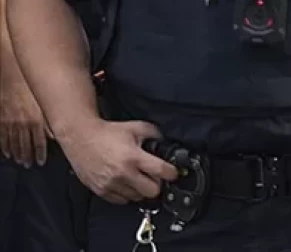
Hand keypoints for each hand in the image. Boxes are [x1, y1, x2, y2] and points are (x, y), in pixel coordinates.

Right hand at [0, 65, 47, 167]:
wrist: (14, 70)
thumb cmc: (33, 82)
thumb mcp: (46, 99)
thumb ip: (51, 116)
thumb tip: (59, 129)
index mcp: (35, 117)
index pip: (38, 141)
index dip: (39, 153)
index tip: (41, 162)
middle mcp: (22, 121)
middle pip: (24, 144)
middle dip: (27, 156)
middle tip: (29, 165)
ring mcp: (9, 120)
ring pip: (12, 141)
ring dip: (16, 153)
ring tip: (19, 161)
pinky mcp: (1, 116)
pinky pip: (1, 134)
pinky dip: (3, 145)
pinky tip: (6, 151)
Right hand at [59, 119, 177, 203]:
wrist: (80, 137)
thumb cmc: (108, 132)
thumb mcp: (136, 127)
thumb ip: (155, 134)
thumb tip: (166, 144)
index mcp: (133, 157)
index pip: (161, 171)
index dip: (172, 173)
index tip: (173, 173)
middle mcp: (123, 173)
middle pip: (152, 191)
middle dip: (157, 184)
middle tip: (155, 177)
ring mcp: (111, 183)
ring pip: (137, 197)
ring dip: (141, 189)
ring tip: (138, 178)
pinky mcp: (101, 190)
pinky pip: (121, 200)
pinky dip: (127, 194)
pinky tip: (126, 183)